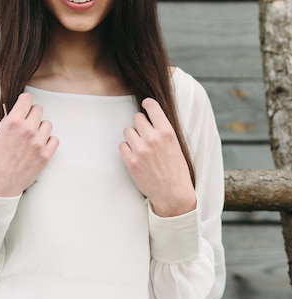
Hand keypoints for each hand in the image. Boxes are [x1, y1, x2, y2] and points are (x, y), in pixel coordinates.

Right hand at [0, 93, 58, 196]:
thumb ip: (9, 121)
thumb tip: (20, 111)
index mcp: (12, 123)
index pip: (26, 99)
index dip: (25, 102)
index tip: (24, 106)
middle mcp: (27, 130)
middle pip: (39, 110)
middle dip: (32, 116)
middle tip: (26, 125)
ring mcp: (38, 143)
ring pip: (48, 124)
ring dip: (41, 129)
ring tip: (31, 138)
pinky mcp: (46, 155)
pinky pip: (54, 139)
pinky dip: (48, 142)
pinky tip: (39, 146)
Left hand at [120, 98, 195, 216]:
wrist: (173, 195)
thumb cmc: (177, 170)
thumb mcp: (176, 145)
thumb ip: (163, 131)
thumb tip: (150, 118)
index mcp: (167, 133)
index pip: (152, 107)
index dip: (147, 104)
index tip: (145, 105)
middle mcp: (153, 139)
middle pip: (137, 117)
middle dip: (140, 124)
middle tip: (145, 134)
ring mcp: (140, 150)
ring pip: (128, 130)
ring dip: (132, 136)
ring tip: (141, 146)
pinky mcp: (131, 162)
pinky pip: (122, 145)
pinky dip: (127, 149)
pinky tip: (136, 156)